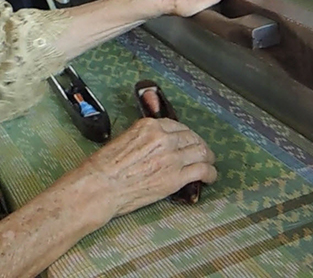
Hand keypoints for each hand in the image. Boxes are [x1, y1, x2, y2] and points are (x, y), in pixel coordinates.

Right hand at [82, 117, 216, 216]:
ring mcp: (172, 157)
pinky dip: (210, 173)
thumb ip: (142, 139)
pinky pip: (202, 170)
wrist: (101, 186)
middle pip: (191, 137)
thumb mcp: (123, 140)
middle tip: (201, 151)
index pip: (176, 126)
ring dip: (208, 157)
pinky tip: (211, 177)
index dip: (185, 134)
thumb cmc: (104, 167)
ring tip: (210, 163)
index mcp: (149, 126)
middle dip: (198, 144)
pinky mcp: (176, 177)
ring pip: (201, 151)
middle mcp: (164, 138)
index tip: (186, 140)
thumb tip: (151, 146)